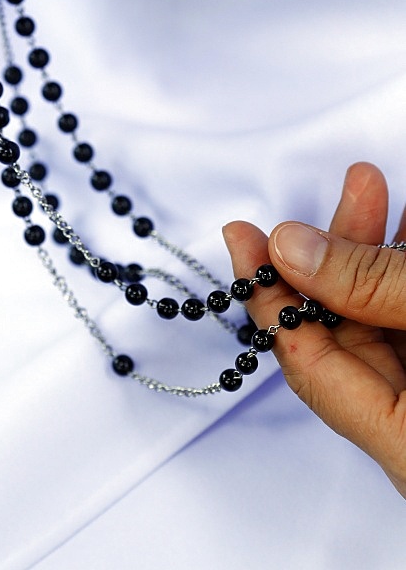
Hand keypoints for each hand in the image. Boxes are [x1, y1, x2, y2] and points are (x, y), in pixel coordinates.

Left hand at [223, 162, 405, 497]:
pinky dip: (403, 278)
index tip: (243, 234)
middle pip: (348, 332)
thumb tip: (290, 248)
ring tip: (380, 192)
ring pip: (382, 322)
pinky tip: (404, 233)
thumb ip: (371, 286)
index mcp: (401, 442)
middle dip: (343, 249)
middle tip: (352, 190)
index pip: (305, 360)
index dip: (269, 292)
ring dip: (380, 253)